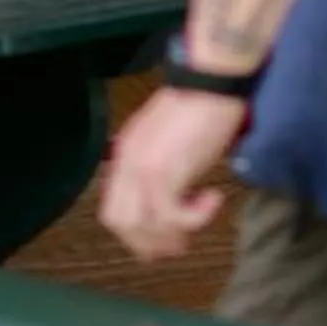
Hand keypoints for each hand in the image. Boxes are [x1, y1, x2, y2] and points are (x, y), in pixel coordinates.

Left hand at [100, 86, 240, 259]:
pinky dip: (194, 218)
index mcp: (125, 154)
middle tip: (178, 243)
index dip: (134, 232)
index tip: (161, 237)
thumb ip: (158, 165)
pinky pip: (172, 216)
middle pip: (122, 224)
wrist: (212, 82)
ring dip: (172, 235)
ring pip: (144, 226)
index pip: (113, 210)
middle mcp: (127, 163)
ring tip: (196, 225)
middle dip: (149, 242)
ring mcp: (143, 168)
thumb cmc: (199, 106)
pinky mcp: (165, 171)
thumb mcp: (167, 139)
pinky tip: (213, 200)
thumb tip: (167, 198)